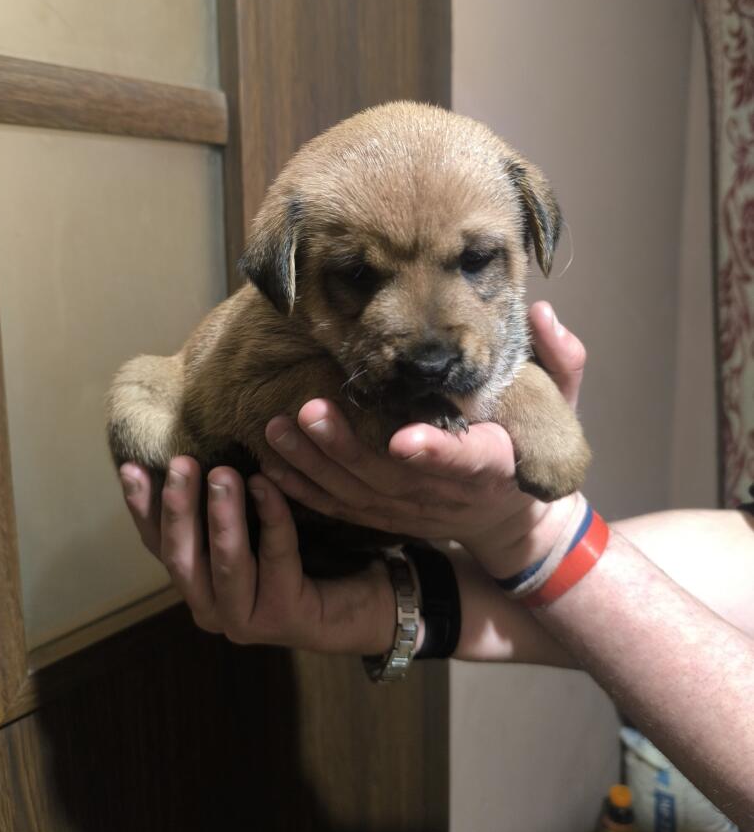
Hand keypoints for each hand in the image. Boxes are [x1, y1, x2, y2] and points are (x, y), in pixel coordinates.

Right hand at [118, 458, 395, 653]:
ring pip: (226, 564)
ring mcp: (245, 620)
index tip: (132, 467)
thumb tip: (187, 448)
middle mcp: (212, 609)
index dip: (142, 508)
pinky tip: (268, 486)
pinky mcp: (284, 617)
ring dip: (222, 517)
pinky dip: (271, 519)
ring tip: (222, 474)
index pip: (158, 546)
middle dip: (178, 509)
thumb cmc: (302, 556)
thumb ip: (220, 504)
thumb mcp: (251, 525)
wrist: (361, 599)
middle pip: (182, 558)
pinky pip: (276, 558)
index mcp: (197, 585)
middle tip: (183, 463)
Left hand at [260, 301, 587, 577]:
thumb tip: (543, 313)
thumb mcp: (560, 406)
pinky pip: (341, 510)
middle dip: (348, 447)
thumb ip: (560, 361)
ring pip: (359, 495)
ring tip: (277, 428)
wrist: (510, 516)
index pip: (469, 460)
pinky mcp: (387, 518)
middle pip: (394, 477)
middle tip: (310, 410)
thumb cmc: (530, 446)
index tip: (405, 439)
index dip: (437, 453)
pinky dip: (305, 492)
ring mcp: (414, 512)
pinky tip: (271, 467)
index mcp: (495, 463)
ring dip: (315, 464)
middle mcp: (449, 493)